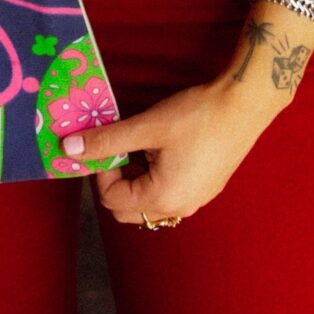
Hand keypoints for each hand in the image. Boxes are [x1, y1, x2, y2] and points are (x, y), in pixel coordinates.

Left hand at [59, 77, 278, 227]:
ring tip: (139, 147)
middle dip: (114, 181)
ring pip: (148, 204)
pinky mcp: (206, 188)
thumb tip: (68, 149)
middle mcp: (180, 207)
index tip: (104, 142)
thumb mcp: (145, 127)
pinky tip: (160, 150)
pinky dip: (154, 179)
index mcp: (163, 198)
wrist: (244, 105)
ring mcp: (196, 200)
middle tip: (117, 148)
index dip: (100, 171)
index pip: (110, 199)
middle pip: (127, 209)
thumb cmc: (196, 115)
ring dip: (134, 181)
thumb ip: (106, 141)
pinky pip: (169, 195)